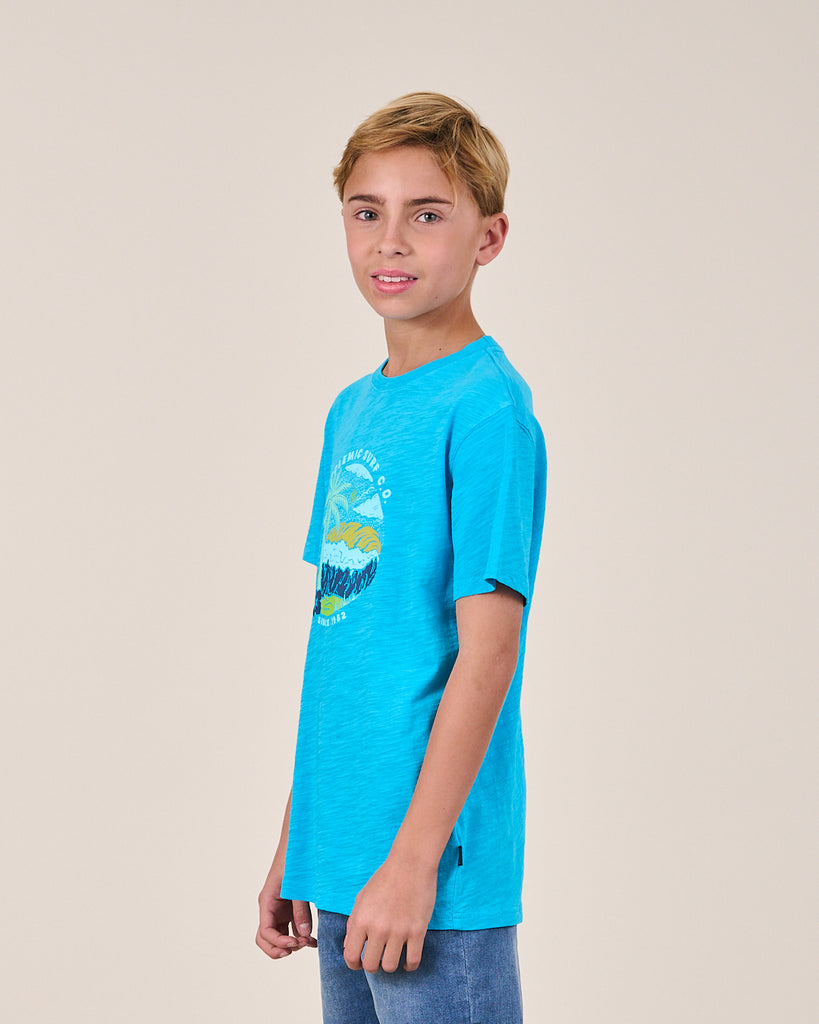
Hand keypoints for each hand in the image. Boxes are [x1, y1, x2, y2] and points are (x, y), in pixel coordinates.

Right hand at [256, 861, 316, 959]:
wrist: (298, 845)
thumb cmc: (295, 861)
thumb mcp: (298, 886)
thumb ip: (301, 910)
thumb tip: (304, 935)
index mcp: (267, 901)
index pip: (265, 931)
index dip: (278, 943)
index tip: (295, 944)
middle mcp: (270, 908)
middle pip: (266, 939)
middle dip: (280, 948)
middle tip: (300, 947)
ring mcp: (279, 910)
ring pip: (278, 936)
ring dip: (292, 944)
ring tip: (310, 942)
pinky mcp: (289, 909)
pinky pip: (290, 929)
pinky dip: (299, 936)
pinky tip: (312, 939)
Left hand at [344, 855, 436, 973]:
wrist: (410, 863)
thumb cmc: (385, 878)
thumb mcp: (362, 897)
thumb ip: (354, 921)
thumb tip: (349, 945)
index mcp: (362, 919)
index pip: (351, 956)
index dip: (353, 964)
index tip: (359, 963)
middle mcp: (378, 929)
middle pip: (371, 966)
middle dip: (372, 965)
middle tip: (378, 957)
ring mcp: (399, 931)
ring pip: (390, 967)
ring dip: (390, 964)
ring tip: (392, 956)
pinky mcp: (417, 931)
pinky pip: (413, 961)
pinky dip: (409, 965)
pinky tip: (407, 960)